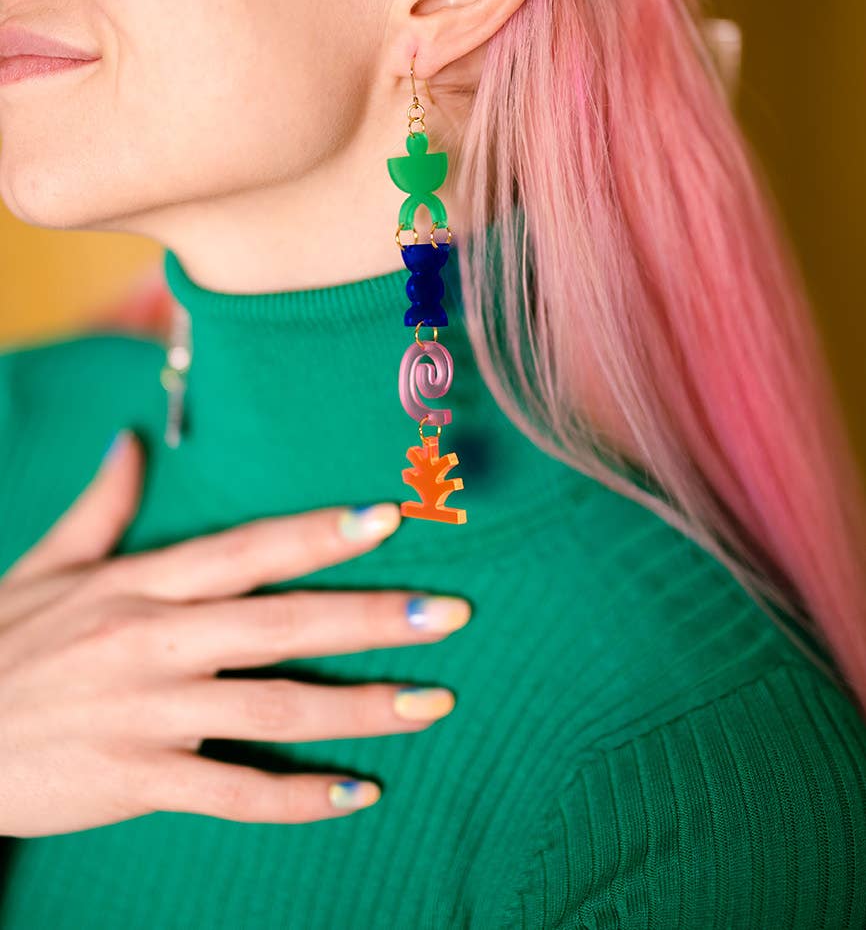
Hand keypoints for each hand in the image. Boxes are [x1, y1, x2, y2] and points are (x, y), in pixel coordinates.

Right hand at [0, 431, 471, 835]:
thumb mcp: (45, 567)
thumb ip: (102, 507)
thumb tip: (130, 440)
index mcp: (140, 585)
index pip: (246, 549)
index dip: (318, 532)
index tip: (388, 517)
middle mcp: (154, 640)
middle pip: (281, 623)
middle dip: (371, 618)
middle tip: (450, 614)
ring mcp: (149, 713)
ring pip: (274, 708)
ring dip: (360, 707)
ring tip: (433, 704)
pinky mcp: (137, 779)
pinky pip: (233, 791)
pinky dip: (298, 796)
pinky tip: (359, 794)